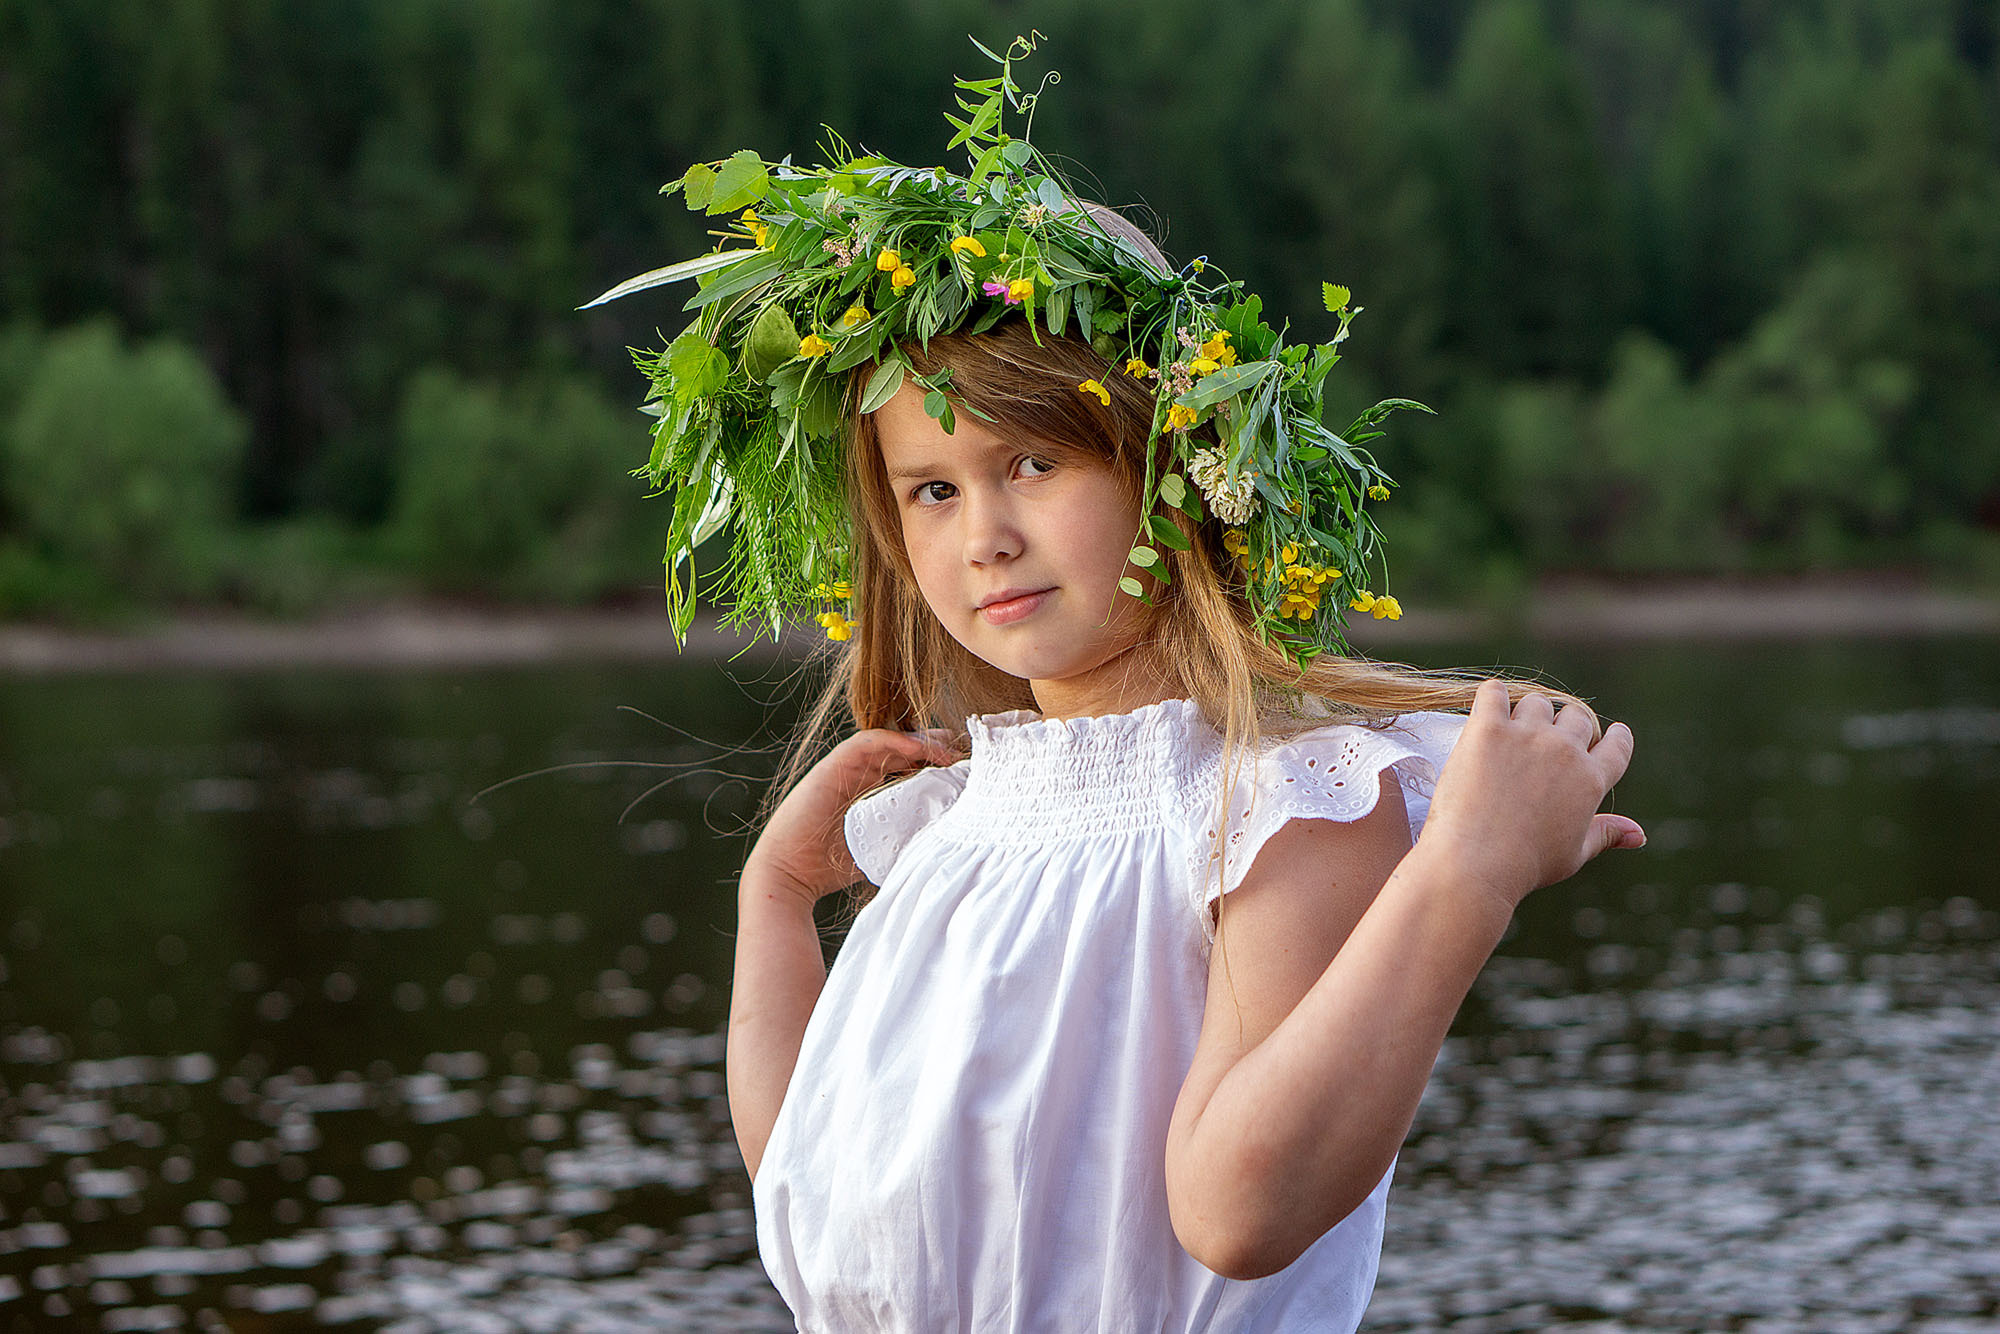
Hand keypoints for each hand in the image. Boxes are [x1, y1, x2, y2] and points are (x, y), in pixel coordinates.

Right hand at [742, 727, 962, 906]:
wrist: (789, 875)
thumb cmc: (833, 868)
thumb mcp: (884, 848)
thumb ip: (908, 837)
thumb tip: (951, 841)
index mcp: (875, 791)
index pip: (913, 767)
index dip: (941, 764)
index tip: (969, 772)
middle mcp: (863, 774)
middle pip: (907, 750)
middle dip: (939, 749)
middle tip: (968, 756)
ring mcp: (848, 768)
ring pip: (892, 741)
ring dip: (923, 742)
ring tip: (951, 753)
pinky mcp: (833, 765)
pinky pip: (869, 742)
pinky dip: (896, 741)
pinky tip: (921, 749)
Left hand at [1417, 680, 1642, 912]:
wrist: (1477, 862)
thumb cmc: (1525, 865)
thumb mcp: (1573, 854)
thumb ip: (1606, 834)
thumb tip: (1639, 835)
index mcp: (1592, 780)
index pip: (1617, 746)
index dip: (1615, 738)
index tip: (1612, 733)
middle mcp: (1565, 751)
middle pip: (1576, 717)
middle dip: (1566, 726)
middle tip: (1546, 740)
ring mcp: (1527, 736)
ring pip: (1537, 702)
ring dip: (1528, 713)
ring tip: (1512, 731)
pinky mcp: (1489, 729)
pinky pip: (1494, 693)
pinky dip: (1491, 696)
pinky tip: (1487, 708)